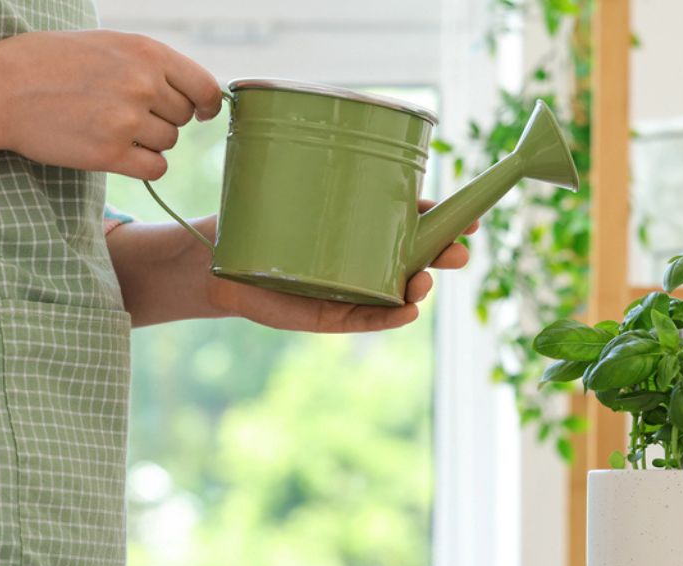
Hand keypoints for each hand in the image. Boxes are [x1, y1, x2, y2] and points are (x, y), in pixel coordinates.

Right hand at [0, 30, 220, 178]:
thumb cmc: (48, 62)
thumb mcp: (106, 44)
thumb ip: (148, 63)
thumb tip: (190, 90)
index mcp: (146, 52)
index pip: (205, 87)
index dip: (207, 105)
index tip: (202, 113)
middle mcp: (143, 84)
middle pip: (182, 119)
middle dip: (163, 120)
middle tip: (126, 114)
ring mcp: (127, 120)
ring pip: (168, 144)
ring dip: (148, 142)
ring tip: (111, 127)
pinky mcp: (110, 153)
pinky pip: (155, 169)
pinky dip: (144, 166)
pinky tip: (120, 154)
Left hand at [107, 201, 475, 330]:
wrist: (212, 261)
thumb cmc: (255, 219)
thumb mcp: (288, 188)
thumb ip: (315, 168)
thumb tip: (337, 129)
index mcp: (362, 229)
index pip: (412, 223)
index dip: (443, 221)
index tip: (470, 217)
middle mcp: (362, 260)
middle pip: (415, 259)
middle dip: (442, 255)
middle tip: (460, 251)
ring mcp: (349, 289)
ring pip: (397, 291)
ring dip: (418, 286)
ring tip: (423, 280)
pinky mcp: (329, 315)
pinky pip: (367, 318)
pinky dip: (390, 316)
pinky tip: (408, 310)